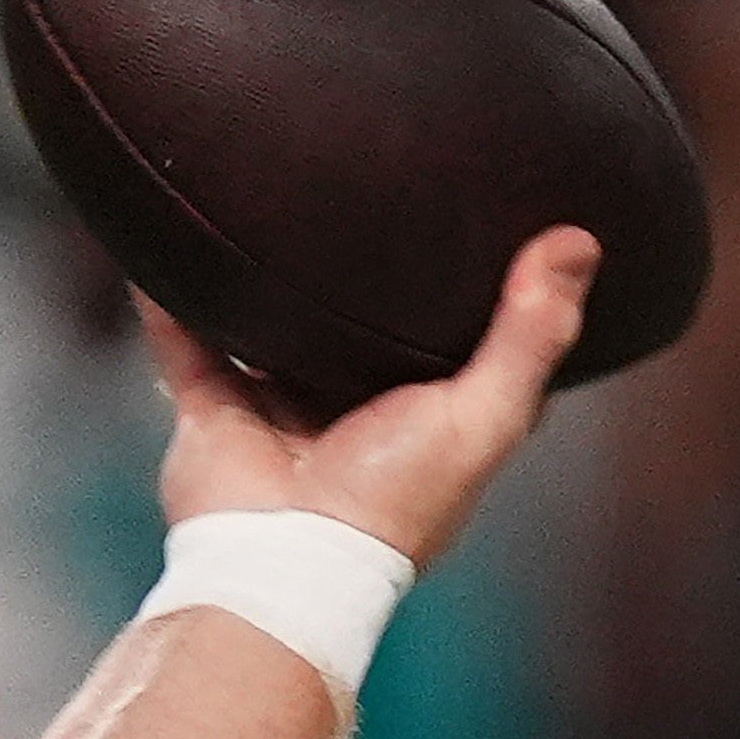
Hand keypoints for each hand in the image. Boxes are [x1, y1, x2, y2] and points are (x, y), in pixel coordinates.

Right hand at [143, 224, 599, 568]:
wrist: (282, 559)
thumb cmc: (394, 501)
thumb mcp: (484, 416)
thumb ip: (531, 333)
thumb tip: (580, 243)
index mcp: (427, 417)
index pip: (465, 347)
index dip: (484, 293)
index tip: (495, 224)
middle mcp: (356, 410)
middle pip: (359, 326)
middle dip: (360, 269)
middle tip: (364, 179)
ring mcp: (283, 410)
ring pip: (270, 324)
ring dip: (263, 274)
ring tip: (261, 190)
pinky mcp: (215, 411)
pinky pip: (184, 339)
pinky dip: (168, 294)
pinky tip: (159, 230)